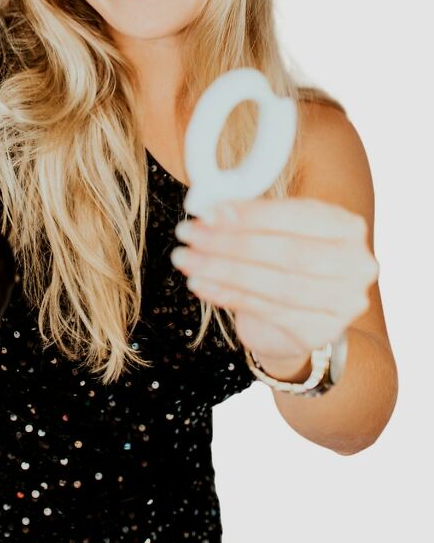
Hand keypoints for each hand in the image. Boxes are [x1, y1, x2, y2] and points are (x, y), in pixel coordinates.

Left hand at [170, 197, 378, 369]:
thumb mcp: (273, 230)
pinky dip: (227, 295)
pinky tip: (199, 284)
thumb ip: (249, 217)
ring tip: (186, 259)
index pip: (297, 216)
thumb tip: (210, 211)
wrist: (294, 316)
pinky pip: (266, 311)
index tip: (209, 212)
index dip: (251, 215)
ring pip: (276, 285)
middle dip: (231, 243)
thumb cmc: (282, 261)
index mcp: (347, 226)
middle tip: (189, 234)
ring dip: (223, 270)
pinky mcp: (319, 332)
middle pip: (288, 253)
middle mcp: (355, 264)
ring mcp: (342, 303)